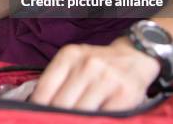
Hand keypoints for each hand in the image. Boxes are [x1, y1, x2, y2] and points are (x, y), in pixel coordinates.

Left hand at [30, 37, 160, 110]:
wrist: (135, 56)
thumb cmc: (98, 64)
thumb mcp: (74, 62)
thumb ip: (56, 81)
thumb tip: (36, 107)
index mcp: (69, 55)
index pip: (44, 90)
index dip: (38, 109)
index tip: (36, 118)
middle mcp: (87, 65)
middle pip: (61, 104)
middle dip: (56, 117)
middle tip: (53, 121)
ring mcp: (106, 78)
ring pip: (80, 112)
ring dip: (73, 120)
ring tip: (71, 120)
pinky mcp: (124, 94)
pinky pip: (101, 117)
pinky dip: (94, 120)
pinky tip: (92, 119)